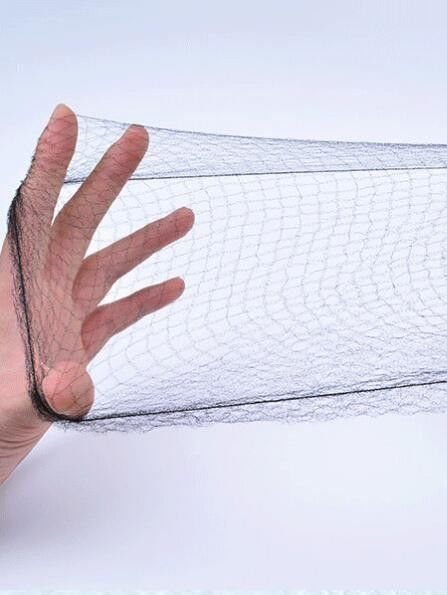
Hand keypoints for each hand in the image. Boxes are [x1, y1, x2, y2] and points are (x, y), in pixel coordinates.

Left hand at [0, 105, 193, 483]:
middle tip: (137, 137)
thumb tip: (71, 378)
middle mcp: (40, 292)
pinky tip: (175, 286)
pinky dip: (147, 298)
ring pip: (108, 263)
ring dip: (147, 239)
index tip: (66, 119)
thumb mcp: (10, 406)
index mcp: (16, 288)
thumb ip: (41, 390)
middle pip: (79, 220)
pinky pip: (119, 312)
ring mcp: (62, 316)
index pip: (33, 212)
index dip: (50, 163)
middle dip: (109, 177)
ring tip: (185, 216)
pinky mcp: (79, 343)